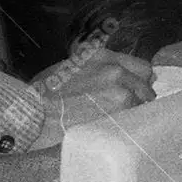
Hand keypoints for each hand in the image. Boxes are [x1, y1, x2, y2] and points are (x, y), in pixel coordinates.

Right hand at [30, 52, 154, 148]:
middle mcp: (114, 66)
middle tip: (131, 105)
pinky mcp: (121, 105)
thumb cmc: (43, 94)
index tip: (135, 89)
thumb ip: (93, 69)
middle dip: (141, 92)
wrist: (34, 111)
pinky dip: (132, 120)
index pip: (138, 65)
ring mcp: (120, 85)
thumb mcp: (68, 68)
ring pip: (144, 98)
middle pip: (147, 79)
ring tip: (120, 118)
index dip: (138, 79)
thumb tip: (110, 79)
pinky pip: (138, 113)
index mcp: (100, 55)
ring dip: (136, 108)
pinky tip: (119, 126)